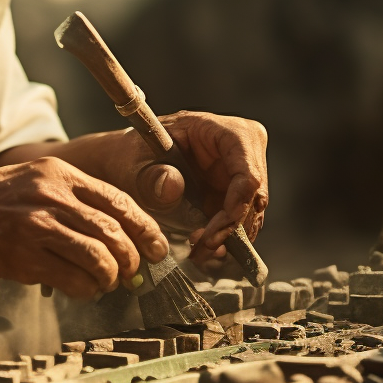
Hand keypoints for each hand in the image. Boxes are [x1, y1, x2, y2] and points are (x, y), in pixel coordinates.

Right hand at [0, 157, 168, 299]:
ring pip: (101, 256)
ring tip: (105, 283)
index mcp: (58, 173)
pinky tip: (81, 291)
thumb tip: (113, 232)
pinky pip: (74, 279)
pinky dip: (86, 290)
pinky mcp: (24, 256)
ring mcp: (38, 225)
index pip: (119, 200)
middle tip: (133, 272)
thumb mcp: (30, 182)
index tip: (157, 248)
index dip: (146, 228)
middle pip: (115, 231)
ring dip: (111, 277)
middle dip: (133, 258)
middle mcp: (52, 195)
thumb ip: (70, 199)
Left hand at [10, 113, 267, 261]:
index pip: (247, 171)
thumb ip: (150, 176)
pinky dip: (223, 240)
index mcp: (221, 130)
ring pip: (250, 214)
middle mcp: (241, 150)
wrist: (129, 166)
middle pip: (254, 197)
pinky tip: (202, 249)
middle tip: (202, 248)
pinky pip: (240, 223)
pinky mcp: (235, 195)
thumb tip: (172, 185)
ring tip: (197, 251)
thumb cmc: (132, 156)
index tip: (213, 231)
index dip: (237, 205)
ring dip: (226, 238)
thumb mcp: (134, 164)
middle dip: (230, 228)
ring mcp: (240, 173)